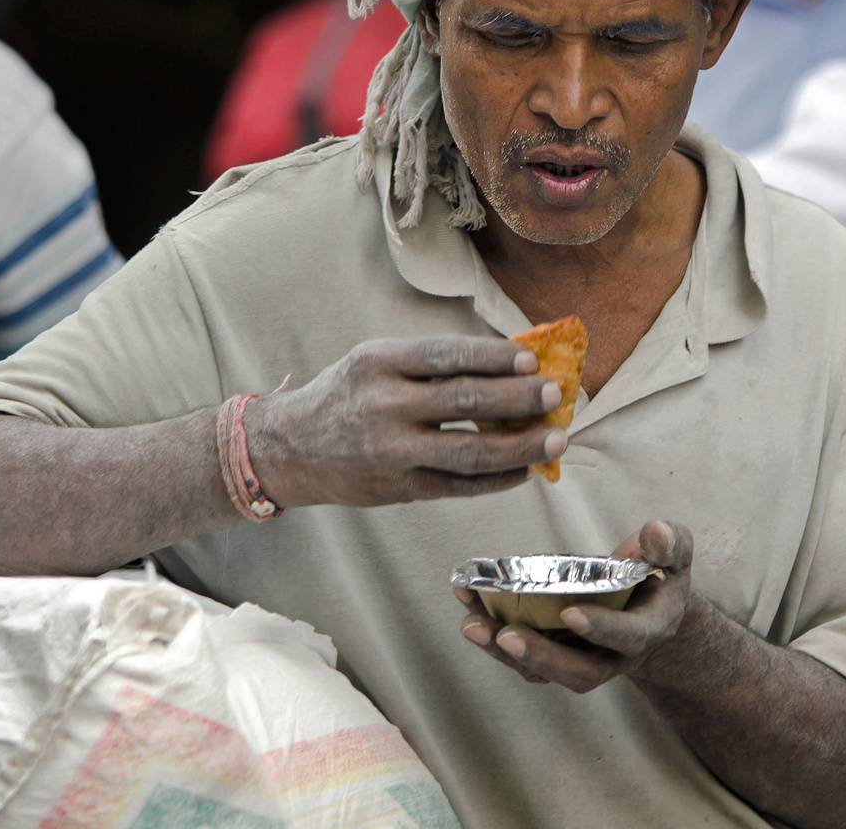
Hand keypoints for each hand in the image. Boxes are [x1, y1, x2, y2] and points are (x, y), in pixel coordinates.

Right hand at [245, 336, 567, 508]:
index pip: (447, 355)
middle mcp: (383, 406)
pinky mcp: (397, 489)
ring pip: (468, 452)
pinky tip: (523, 472)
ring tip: (555, 439)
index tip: (532, 359)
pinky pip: (457, 487)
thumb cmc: (345, 396)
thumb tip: (505, 365)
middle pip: (464, 402)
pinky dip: (495, 481)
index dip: (494, 357)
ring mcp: (391, 452)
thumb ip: (429, 363)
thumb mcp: (374, 362)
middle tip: (555, 394)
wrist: (289, 449)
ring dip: (519, 447)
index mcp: (378, 363)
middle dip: (518, 398)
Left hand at [456, 520, 696, 693]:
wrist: (652, 606)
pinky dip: (494, 636)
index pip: (628, 636)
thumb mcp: (676, 554)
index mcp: (648, 630)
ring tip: (472, 625)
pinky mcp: (556, 654)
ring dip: (505, 652)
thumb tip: (653, 533)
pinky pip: (523, 656)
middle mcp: (615, 656)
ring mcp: (583, 659)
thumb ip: (668, 544)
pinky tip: (469, 610)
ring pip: (544, 672)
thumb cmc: (660, 573)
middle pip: (580, 672)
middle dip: (542, 657)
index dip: (601, 628)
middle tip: (507, 635)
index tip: (571, 614)